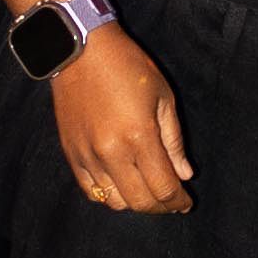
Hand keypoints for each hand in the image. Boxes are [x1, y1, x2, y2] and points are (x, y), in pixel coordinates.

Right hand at [50, 24, 194, 213]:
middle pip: (140, 201)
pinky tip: (122, 186)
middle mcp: (111, 152)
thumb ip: (174, 140)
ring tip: (148, 192)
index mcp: (139, 137)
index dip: (178, 201)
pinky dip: (109, 196)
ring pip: (115, 201)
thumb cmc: (128, 67)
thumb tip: (184, 175)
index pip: (163, 187)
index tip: (186, 203)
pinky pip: (91, 191)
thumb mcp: (163, 97)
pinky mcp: (71, 154)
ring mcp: (87, 156)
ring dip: (136, 203)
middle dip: (160, 207)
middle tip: (171, 201)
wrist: (80, 50)